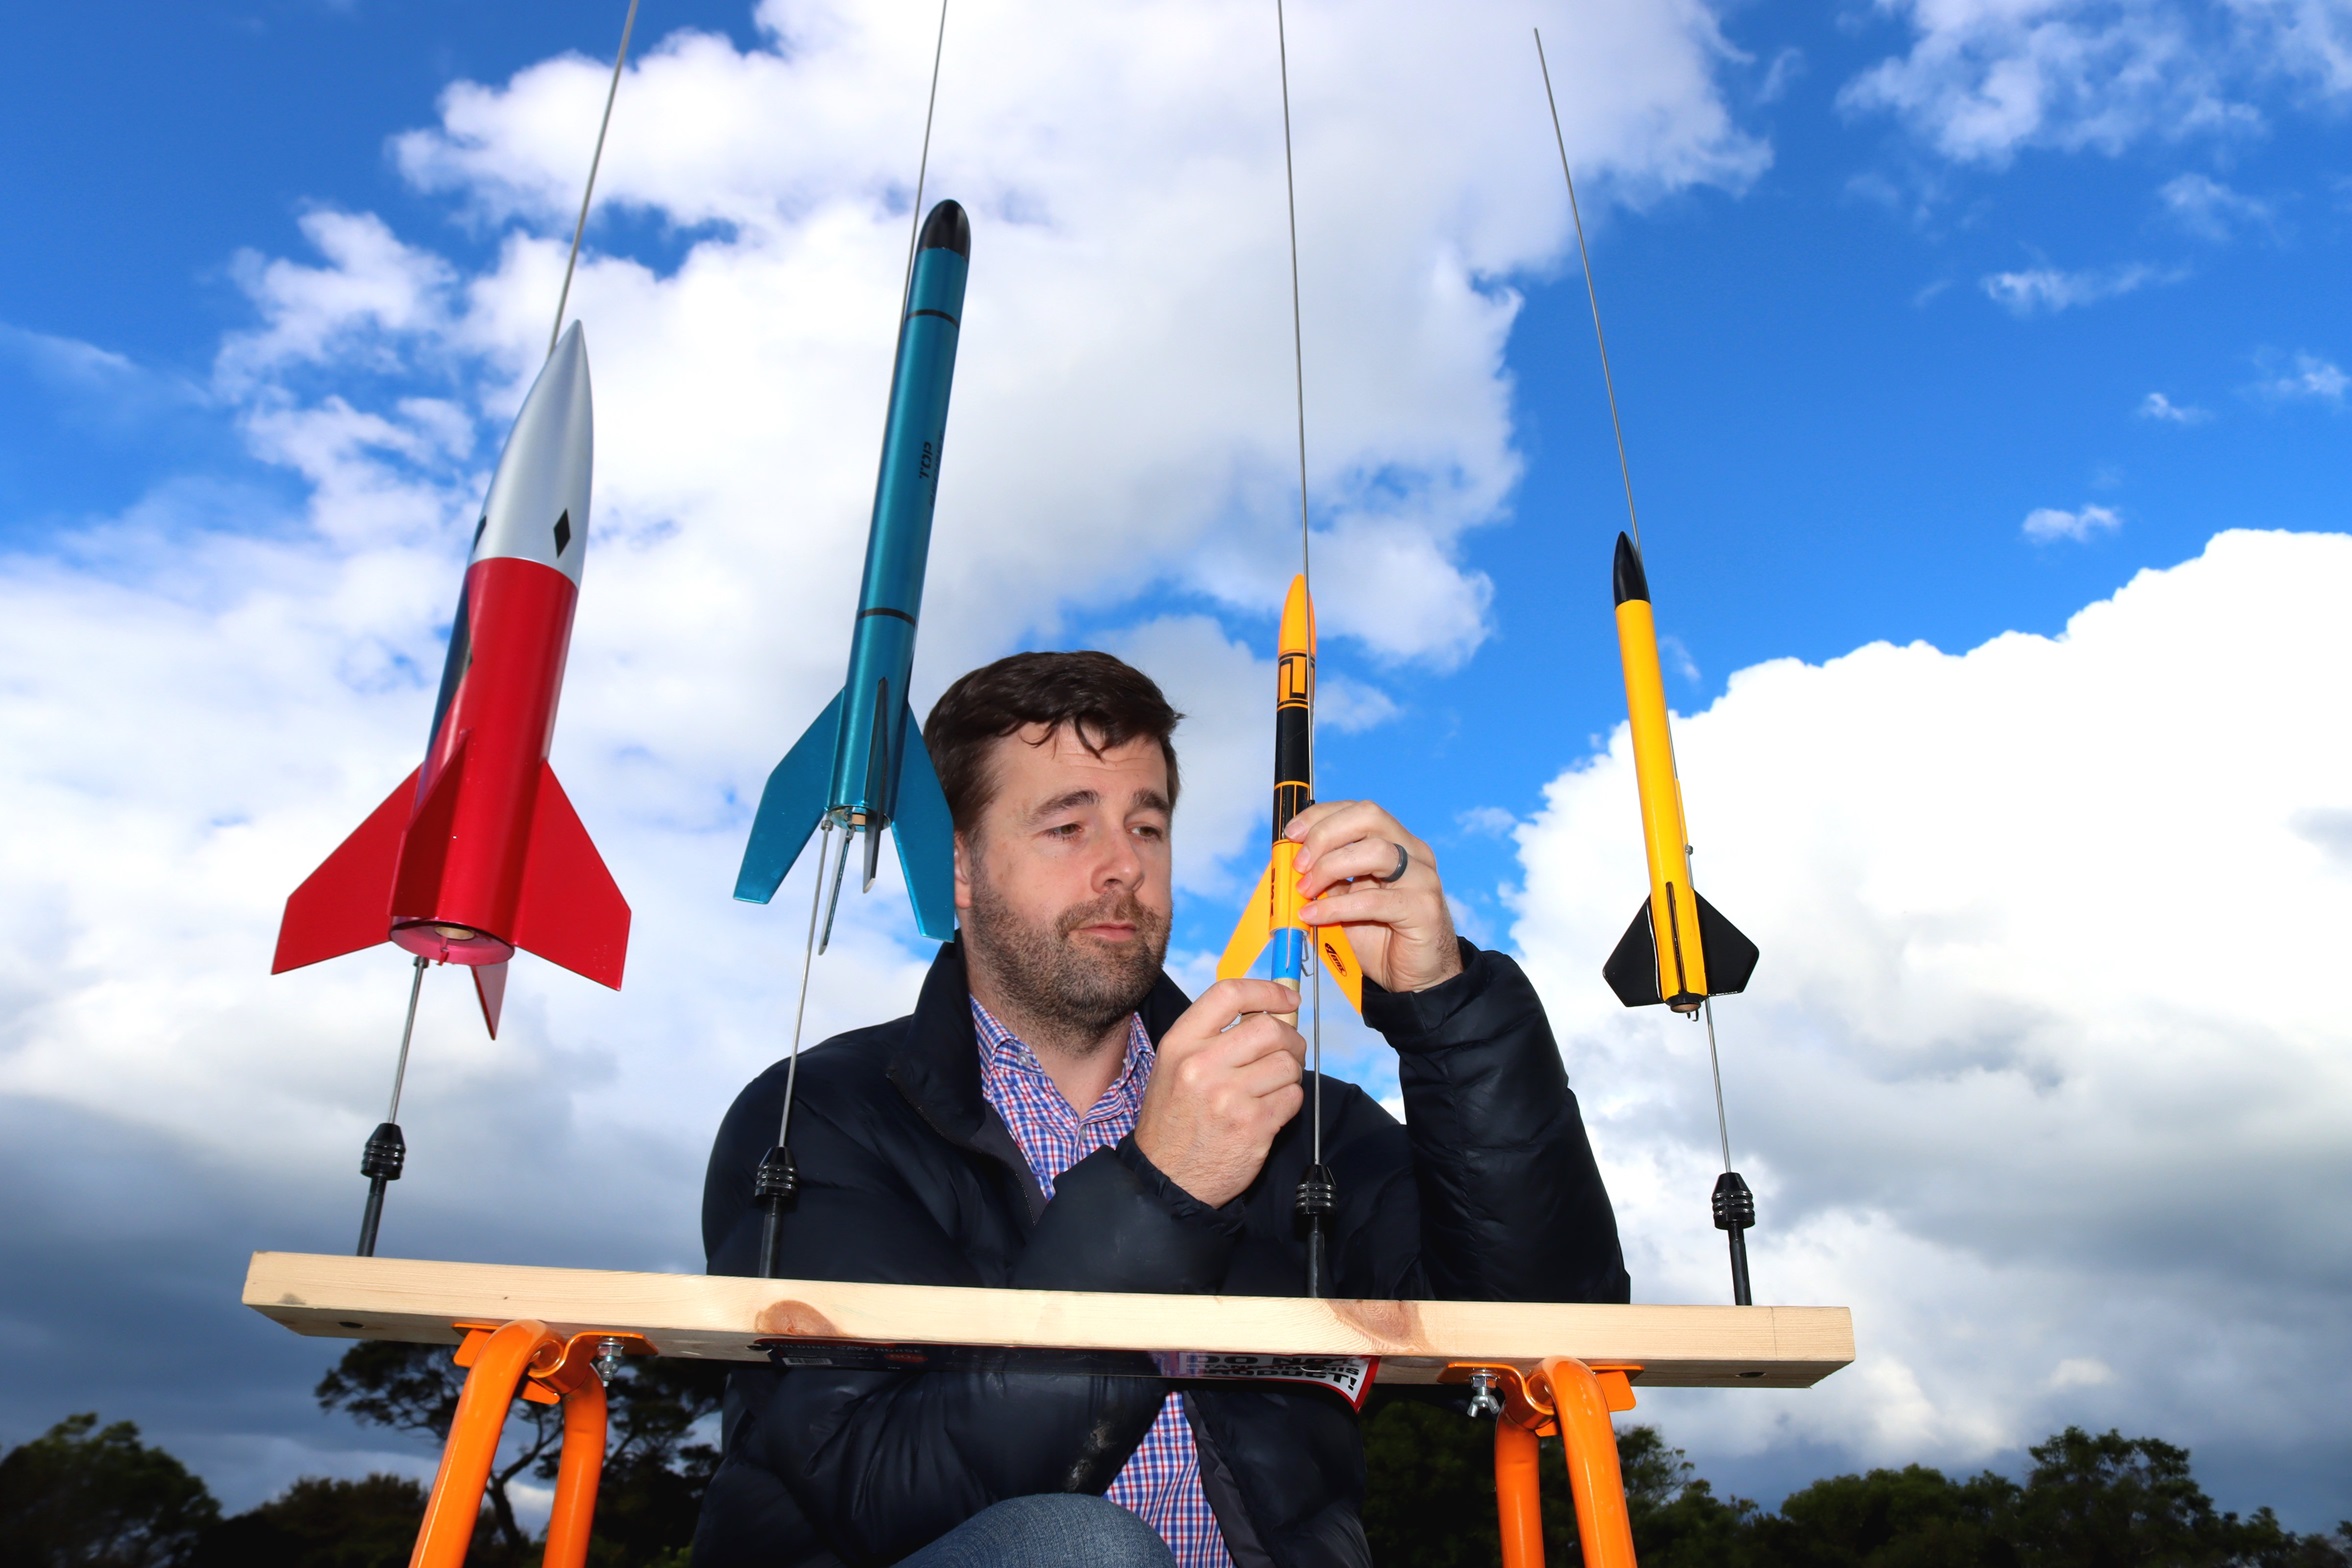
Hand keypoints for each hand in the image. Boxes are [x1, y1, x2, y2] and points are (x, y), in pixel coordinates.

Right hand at [1134, 979, 1306, 1206]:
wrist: (1165, 1178)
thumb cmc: (1174, 1118)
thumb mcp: (1175, 1066)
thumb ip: (1214, 1035)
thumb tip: (1271, 1011)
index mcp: (1180, 1043)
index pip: (1229, 993)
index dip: (1267, 990)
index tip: (1288, 999)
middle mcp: (1202, 1065)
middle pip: (1269, 1028)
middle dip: (1289, 1038)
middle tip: (1287, 1051)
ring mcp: (1229, 1096)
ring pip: (1288, 1063)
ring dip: (1289, 1073)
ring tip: (1271, 1086)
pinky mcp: (1253, 1125)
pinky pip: (1293, 1096)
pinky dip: (1289, 1100)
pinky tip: (1269, 1109)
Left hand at [1289, 800, 1462, 993]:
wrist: (1414, 977)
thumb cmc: (1380, 936)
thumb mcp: (1344, 901)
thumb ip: (1324, 879)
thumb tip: (1288, 864)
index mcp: (1395, 842)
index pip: (1358, 811)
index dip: (1321, 816)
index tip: (1291, 833)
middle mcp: (1413, 853)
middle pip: (1369, 817)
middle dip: (1325, 835)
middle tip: (1299, 865)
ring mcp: (1422, 878)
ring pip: (1376, 851)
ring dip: (1330, 867)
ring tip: (1306, 891)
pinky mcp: (1423, 909)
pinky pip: (1375, 900)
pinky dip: (1336, 906)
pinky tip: (1314, 915)